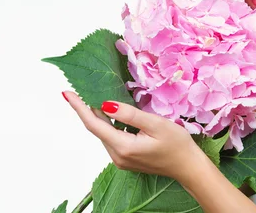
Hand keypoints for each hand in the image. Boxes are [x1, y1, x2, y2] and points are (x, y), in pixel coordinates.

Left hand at [62, 91, 203, 182]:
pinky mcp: (126, 159)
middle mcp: (117, 156)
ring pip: (104, 134)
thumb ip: (129, 114)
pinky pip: (112, 139)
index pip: (94, 124)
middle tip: (79, 88)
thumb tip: (105, 104)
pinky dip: (108, 125)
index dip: (79, 107)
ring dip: (98, 116)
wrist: (188, 166)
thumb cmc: (177, 144)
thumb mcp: (155, 124)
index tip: (67, 93)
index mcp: (123, 147)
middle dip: (87, 109)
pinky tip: (111, 114)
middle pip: (97, 129)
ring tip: (92, 96)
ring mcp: (121, 160)